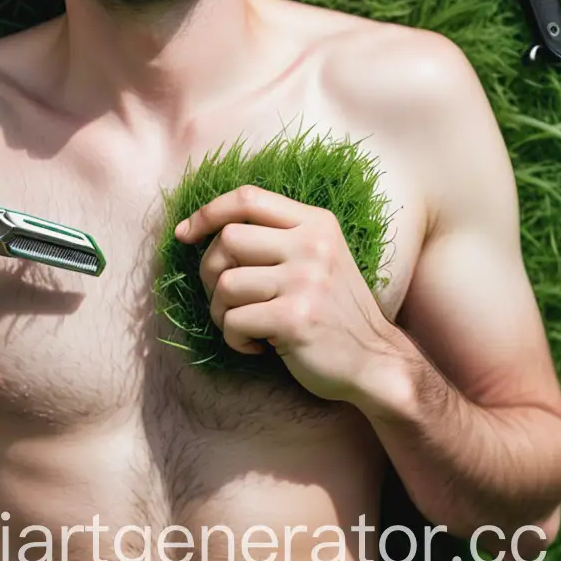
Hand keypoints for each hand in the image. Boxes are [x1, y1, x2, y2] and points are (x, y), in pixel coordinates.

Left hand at [174, 185, 394, 403]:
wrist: (375, 362)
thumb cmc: (332, 310)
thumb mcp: (317, 257)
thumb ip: (274, 237)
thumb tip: (202, 229)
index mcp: (316, 223)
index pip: (248, 197)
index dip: (207, 212)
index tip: (185, 233)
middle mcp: (313, 245)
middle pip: (228, 239)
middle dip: (211, 272)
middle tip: (227, 299)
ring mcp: (306, 281)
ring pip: (226, 283)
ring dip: (220, 311)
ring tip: (243, 325)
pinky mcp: (295, 319)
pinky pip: (234, 321)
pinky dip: (234, 339)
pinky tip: (258, 347)